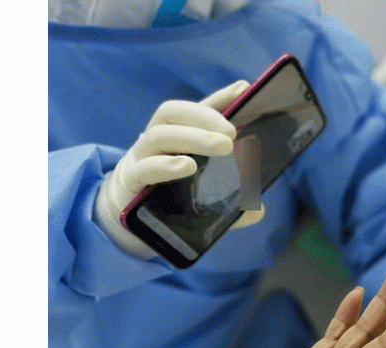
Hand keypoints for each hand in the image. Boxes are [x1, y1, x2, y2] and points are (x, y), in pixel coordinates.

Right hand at [94, 80, 264, 257]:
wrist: (127, 221)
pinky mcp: (130, 181)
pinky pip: (144, 168)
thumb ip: (229, 200)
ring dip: (193, 137)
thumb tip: (259, 210)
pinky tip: (187, 166)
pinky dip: (166, 166)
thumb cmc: (168, 200)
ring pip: (159, 135)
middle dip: (204, 116)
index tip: (244, 88)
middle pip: (174, 113)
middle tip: (233, 132)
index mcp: (176, 138)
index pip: (197, 111)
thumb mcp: (202, 196)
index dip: (220, 98)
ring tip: (223, 146)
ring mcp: (141, 158)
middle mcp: (157, 141)